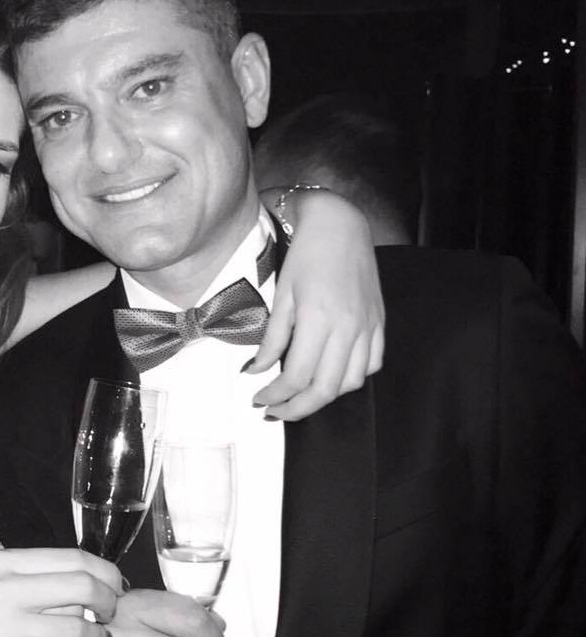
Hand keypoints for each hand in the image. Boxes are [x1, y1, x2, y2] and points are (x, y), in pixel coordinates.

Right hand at [0, 548, 121, 636]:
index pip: (73, 558)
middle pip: (81, 588)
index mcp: (5, 562)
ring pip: (73, 631)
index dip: (105, 573)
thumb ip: (31, 579)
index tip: (117, 587)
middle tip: (112, 616)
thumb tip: (86, 584)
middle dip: (109, 604)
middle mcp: (3, 591)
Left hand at [250, 188, 384, 418]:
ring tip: (300, 396)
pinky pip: (372, 364)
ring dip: (324, 397)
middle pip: (325, 389)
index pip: (297, 376)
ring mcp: (368, 326)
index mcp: (319, 319)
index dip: (276, 396)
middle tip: (275, 412)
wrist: (340, 224)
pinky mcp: (379, 322)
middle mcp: (348, 328)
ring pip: (351, 382)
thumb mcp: (281, 295)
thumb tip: (257, 371)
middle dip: (298, 409)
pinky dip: (351, 378)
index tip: (259, 399)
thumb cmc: (305, 255)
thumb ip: (272, 338)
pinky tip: (332, 375)